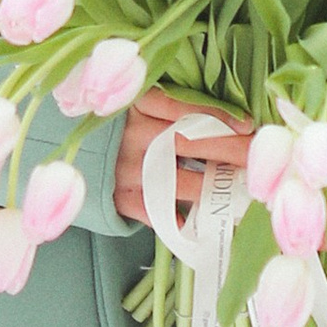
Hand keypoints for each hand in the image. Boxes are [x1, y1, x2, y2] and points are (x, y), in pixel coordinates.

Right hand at [115, 90, 252, 224]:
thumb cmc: (112, 126)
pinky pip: (155, 211)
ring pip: (179, 181)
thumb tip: (225, 120)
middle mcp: (132, 136)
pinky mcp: (118, 197)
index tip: (249, 126)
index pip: (184, 109)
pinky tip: (200, 222)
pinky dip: (178, 217)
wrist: (67, 150)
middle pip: (190, 143)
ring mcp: (125, 169)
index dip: (218, 116)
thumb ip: (167, 110)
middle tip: (259, 159)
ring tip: (244, 193)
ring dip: (214, 188)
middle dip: (230, 151)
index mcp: (137, 105)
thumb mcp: (132, 106)